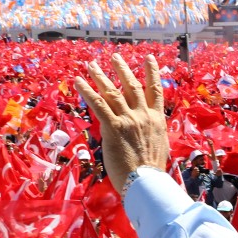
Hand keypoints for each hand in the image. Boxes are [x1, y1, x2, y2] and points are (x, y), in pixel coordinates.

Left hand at [74, 54, 169, 192]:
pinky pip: (98, 105)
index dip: (152, 72)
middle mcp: (143, 115)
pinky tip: (78, 81)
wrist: (146, 180)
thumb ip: (151, 133)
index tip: (148, 58)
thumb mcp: (159, 145)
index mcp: (157, 119)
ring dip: (100, 76)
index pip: (155, 90)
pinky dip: (87, 91)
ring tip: (92, 64)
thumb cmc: (152, 169)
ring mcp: (128, 120)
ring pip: (112, 92)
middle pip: (131, 85)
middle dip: (122, 69)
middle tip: (114, 56)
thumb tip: (146, 131)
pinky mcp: (114, 127)